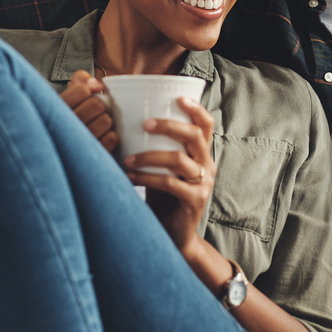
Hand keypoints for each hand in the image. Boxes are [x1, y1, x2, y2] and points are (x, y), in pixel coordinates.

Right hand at [60, 71, 116, 152]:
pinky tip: (101, 137)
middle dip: (100, 106)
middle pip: (97, 105)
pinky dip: (111, 136)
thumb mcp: (69, 94)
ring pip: (106, 121)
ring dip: (106, 121)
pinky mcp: (90, 155)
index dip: (90, 91)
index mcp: (56, 108)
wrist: (65, 150)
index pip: (82, 90)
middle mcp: (63, 127)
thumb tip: (98, 85)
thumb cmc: (71, 116)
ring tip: (97, 124)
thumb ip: (80, 80)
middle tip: (95, 112)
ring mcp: (77, 143)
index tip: (87, 96)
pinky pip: (112, 138)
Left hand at [123, 96, 215, 255]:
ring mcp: (203, 184)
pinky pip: (171, 183)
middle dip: (168, 125)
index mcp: (201, 153)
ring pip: (179, 160)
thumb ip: (155, 147)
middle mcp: (207, 165)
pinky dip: (147, 177)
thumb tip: (125, 120)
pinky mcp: (195, 201)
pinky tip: (130, 176)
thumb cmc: (163, 196)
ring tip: (127, 158)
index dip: (195, 108)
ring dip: (150, 156)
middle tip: (144, 123)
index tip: (178, 97)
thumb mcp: (162, 168)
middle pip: (195, 135)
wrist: (174, 235)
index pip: (206, 124)